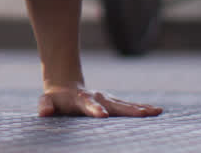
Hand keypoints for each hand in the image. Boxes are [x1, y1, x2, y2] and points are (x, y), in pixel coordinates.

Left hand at [38, 86, 162, 117]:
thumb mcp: (47, 101)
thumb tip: (43, 112)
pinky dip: (142, 108)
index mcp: (81, 99)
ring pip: (125, 104)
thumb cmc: (55, 99)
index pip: (88, 104)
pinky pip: (130, 106)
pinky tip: (157, 111)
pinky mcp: (114, 103)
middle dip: (128, 109)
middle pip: (114, 104)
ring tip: (156, 111)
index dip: (95, 109)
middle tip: (143, 114)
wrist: (65, 87)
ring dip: (140, 108)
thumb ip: (45, 106)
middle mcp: (98, 98)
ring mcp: (107, 99)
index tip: (102, 115)